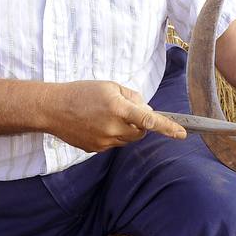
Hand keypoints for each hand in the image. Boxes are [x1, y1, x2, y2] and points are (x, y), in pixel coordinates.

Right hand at [41, 80, 187, 151]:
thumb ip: (133, 97)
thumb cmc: (81, 93)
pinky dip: (112, 135)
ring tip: (106, 116)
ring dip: (126, 129)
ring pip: (127, 140)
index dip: (168, 128)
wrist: (52, 108)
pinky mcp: (96, 150)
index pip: (149, 120)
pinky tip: (96, 124)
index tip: (182, 134)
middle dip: (140, 124)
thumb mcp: (110, 86)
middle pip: (141, 133)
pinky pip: (114, 144)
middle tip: (125, 111)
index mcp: (118, 108)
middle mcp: (112, 127)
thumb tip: (147, 111)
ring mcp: (104, 141)